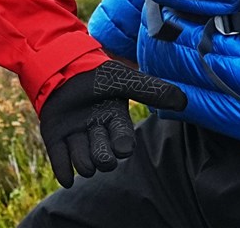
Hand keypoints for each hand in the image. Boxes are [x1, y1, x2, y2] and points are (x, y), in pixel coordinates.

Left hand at [37, 61, 186, 186]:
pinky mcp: (56, 138)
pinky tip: (66, 176)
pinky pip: (61, 165)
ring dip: (81, 158)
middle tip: (94, 135)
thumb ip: (151, 90)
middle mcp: (98, 133)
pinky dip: (63, 171)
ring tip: (76, 138)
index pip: (124, 145)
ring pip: (84, 166)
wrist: (60, 63)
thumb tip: (183, 100)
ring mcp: (76, 137)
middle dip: (102, 156)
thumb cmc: (95, 72)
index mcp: (116, 122)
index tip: (120, 145)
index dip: (122, 146)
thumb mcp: (124, 79)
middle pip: (105, 162)